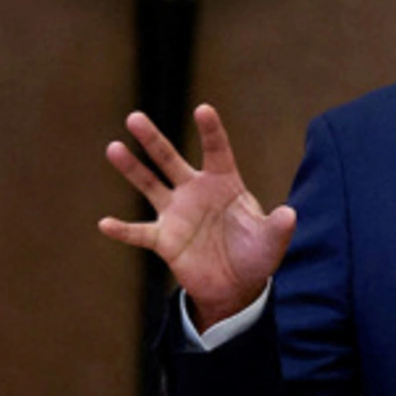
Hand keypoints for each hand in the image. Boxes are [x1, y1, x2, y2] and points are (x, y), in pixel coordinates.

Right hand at [99, 104, 296, 331]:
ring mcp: (177, 213)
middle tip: (134, 117)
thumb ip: (278, 226)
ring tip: (114, 147)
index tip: (203, 109)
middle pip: (171, 160)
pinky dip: (123, 230)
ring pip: (150, 185)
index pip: (217, 151)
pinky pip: (140, 232)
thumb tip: (290, 214)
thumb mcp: (272, 241)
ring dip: (132, 169)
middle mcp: (197, 192)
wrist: (236, 286)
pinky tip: (105, 223)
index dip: (211, 131)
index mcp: (225, 184)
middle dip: (153, 140)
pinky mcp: (164, 240)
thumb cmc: (257, 255)